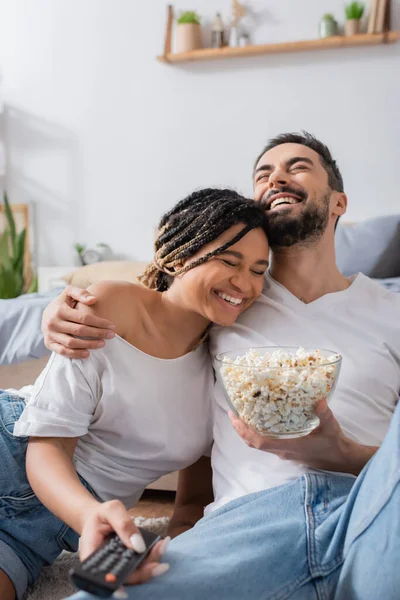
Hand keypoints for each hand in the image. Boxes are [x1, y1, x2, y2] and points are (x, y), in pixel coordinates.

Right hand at [42, 286, 114, 358]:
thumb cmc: (63, 303)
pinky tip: (88, 353)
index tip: (112, 325)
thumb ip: (81, 293)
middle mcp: (52, 323)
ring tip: (103, 343)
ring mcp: (50, 334)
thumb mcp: (69, 293)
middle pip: (80, 331)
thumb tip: (94, 300)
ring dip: (89, 345)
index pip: (83, 318)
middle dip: (98, 333)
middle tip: (111, 335)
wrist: (46, 314)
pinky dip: (76, 354)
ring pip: (72, 343)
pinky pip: (63, 351)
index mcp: (59, 310)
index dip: (99, 322)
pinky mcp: (48, 344)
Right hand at [80, 500, 169, 584]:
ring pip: (136, 572)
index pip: (102, 577)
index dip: (114, 586)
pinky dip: (152, 555)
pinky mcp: (128, 561)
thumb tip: (138, 546)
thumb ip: (123, 525)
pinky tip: (162, 544)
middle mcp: (105, 566)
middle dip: (144, 573)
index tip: (126, 592)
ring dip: (152, 563)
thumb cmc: (102, 515)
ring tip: (163, 546)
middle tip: (160, 564)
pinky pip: (141, 563)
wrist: (101, 517)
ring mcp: (118, 565)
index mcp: (92, 556)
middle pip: (125, 577)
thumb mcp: (111, 510)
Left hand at [229, 400, 376, 474]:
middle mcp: (283, 452)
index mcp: (289, 446)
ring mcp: (284, 453)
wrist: (341, 460)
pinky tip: (261, 420)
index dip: (245, 432)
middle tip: (233, 413)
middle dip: (241, 430)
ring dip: (249, 432)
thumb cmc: (334, 443)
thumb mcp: (330, 425)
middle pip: (254, 444)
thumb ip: (323, 413)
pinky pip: (268, 444)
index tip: (235, 418)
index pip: (260, 442)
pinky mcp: (288, 452)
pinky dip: (259, 433)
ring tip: (243, 415)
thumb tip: (318, 399)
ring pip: (260, 445)